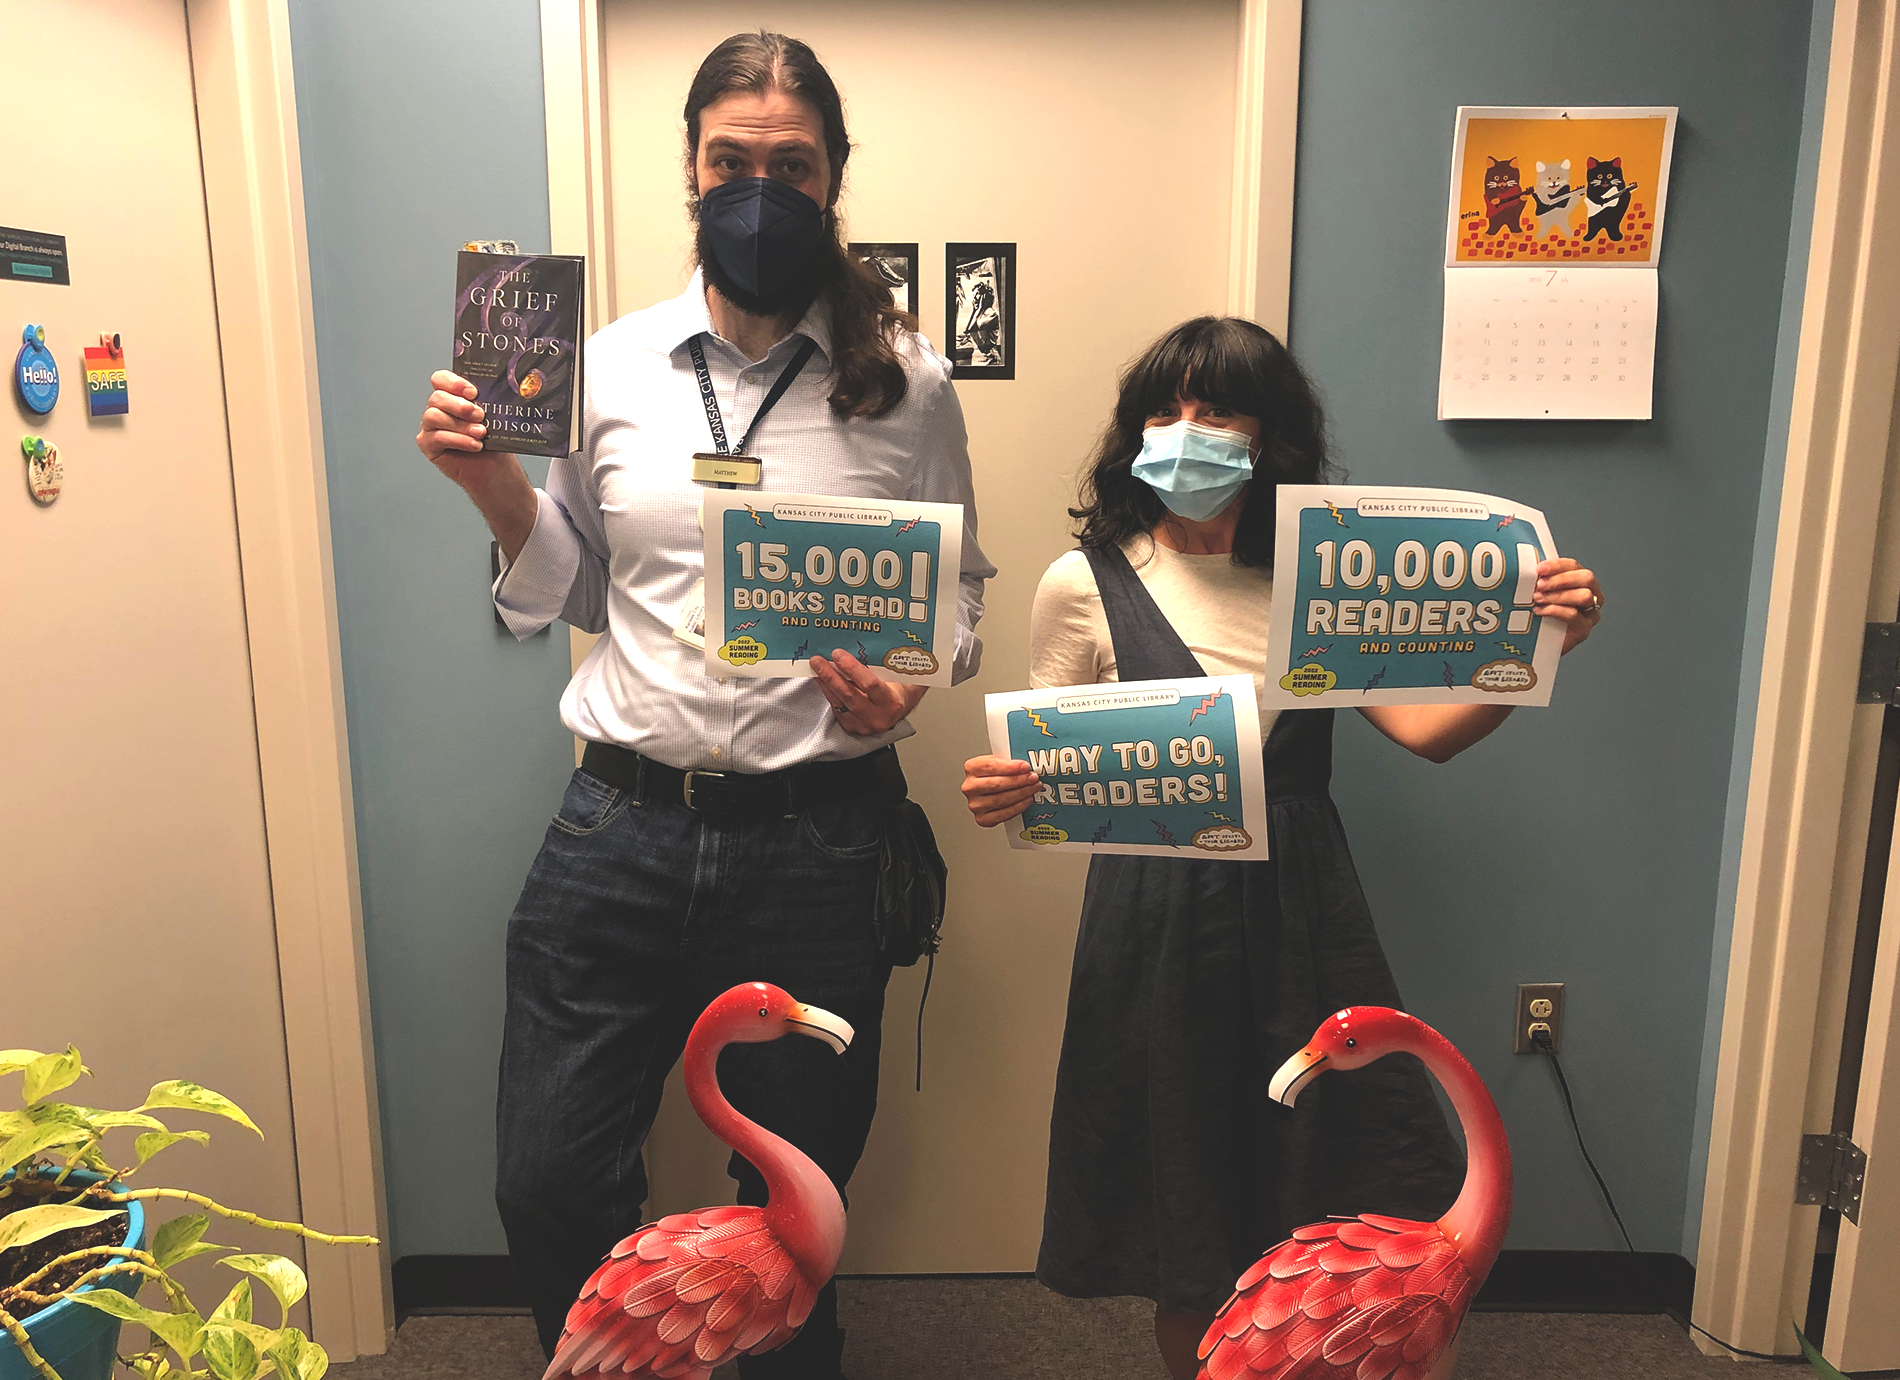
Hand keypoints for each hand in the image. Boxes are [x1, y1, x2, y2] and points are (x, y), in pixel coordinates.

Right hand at [416, 371, 513, 488]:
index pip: (440, 379)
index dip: (454, 383)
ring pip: (434, 416)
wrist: (494, 469)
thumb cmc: (492, 442)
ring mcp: (430, 426)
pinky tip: (475, 445)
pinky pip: (437, 437)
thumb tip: (493, 392)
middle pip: (437, 397)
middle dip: (460, 406)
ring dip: (461, 425)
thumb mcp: (493, 418)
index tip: (473, 392)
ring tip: (481, 433)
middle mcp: (438, 409)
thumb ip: (487, 403)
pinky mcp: (428, 444)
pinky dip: (459, 440)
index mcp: (451, 396)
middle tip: (480, 415)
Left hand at [810, 650, 924, 734]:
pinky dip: (828, 692)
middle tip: (818, 661)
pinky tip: (822, 681)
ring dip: (825, 683)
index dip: (852, 668)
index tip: (838, 654)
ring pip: (840, 703)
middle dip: (831, 676)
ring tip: (816, 668)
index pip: (869, 684)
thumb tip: (856, 647)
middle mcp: (878, 717)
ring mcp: (864, 725)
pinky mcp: (852, 727)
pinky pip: (836, 708)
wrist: (900, 708)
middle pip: (849, 695)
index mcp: (891, 702)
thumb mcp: (895, 675)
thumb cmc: (900, 688)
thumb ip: (879, 665)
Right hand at [961, 755, 1040, 827]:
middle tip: (1033, 778)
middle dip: (1019, 781)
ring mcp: (975, 804)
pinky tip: (1027, 800)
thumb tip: (1027, 766)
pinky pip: (1003, 814)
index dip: (1009, 767)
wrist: (989, 792)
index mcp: (972, 768)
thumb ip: (1010, 762)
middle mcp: (970, 787)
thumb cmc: (995, 775)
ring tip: (1033, 788)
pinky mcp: (982, 819)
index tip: (1025, 767)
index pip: (990, 766)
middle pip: (996, 784)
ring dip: (1022, 793)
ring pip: (1001, 800)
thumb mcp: (1000, 762)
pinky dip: (1018, 807)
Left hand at [1534, 557, 1602, 652]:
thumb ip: (1541, 580)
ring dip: (1558, 595)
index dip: (1558, 565)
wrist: (1535, 644)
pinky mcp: (1583, 629)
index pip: (1574, 566)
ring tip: (1538, 598)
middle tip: (1540, 585)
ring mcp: (1590, 613)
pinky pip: (1574, 615)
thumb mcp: (1539, 592)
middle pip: (1586, 578)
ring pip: (1584, 596)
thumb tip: (1530, 568)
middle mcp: (1591, 595)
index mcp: (1579, 581)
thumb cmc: (1538, 615)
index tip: (1539, 569)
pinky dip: (1555, 610)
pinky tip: (1540, 611)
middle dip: (1561, 579)